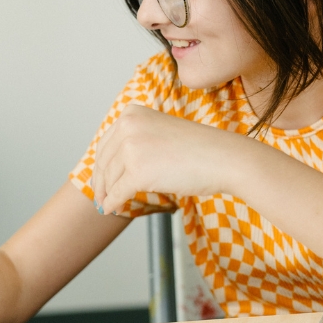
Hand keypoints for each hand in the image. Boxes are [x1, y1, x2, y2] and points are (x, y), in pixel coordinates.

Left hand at [91, 104, 250, 213]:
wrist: (223, 158)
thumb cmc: (200, 148)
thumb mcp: (162, 131)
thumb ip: (138, 140)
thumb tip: (115, 166)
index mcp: (132, 113)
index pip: (106, 142)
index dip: (100, 164)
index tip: (99, 177)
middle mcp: (128, 126)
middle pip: (104, 161)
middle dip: (100, 181)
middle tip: (100, 195)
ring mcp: (131, 148)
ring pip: (110, 178)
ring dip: (107, 194)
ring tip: (107, 204)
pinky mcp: (138, 172)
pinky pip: (118, 192)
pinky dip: (113, 203)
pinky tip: (111, 209)